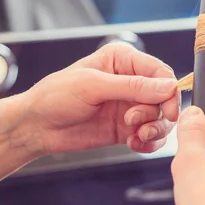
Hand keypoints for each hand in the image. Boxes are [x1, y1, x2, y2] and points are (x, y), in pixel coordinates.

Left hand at [18, 43, 180, 154]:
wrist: (35, 126)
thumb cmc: (55, 96)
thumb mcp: (93, 86)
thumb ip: (133, 87)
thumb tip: (168, 87)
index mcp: (123, 60)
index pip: (160, 72)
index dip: (169, 92)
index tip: (169, 111)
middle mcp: (131, 81)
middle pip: (165, 98)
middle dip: (156, 113)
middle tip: (136, 123)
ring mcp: (130, 106)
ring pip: (161, 118)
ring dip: (154, 130)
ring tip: (136, 136)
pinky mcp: (127, 128)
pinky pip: (150, 136)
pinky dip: (148, 143)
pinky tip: (134, 144)